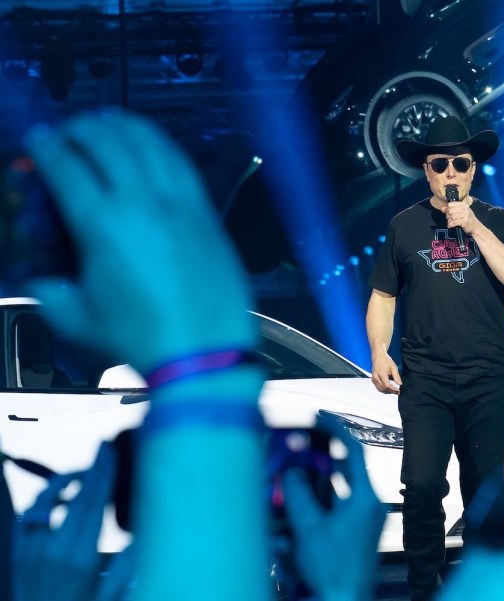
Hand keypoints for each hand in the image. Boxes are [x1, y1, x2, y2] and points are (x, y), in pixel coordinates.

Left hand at [14, 443, 134, 600]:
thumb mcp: (112, 596)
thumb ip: (129, 564)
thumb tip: (145, 531)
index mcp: (80, 558)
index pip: (94, 502)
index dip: (104, 473)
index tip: (111, 452)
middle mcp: (53, 548)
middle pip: (75, 495)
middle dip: (92, 468)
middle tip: (104, 448)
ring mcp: (31, 549)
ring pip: (46, 500)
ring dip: (66, 481)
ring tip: (82, 472)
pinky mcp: (19, 553)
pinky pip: (29, 515)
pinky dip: (43, 500)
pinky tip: (58, 498)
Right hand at [23, 112, 254, 372]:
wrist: (202, 353)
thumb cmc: (141, 338)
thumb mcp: (78, 319)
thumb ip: (53, 293)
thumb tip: (46, 280)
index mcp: (102, 225)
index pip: (67, 167)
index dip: (46, 146)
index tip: (37, 138)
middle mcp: (143, 204)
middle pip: (108, 144)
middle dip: (81, 128)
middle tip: (69, 131)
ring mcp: (180, 205)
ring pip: (151, 145)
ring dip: (124, 126)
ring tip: (109, 122)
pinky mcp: (207, 214)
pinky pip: (183, 165)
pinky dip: (162, 145)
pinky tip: (154, 144)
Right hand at [282, 419, 385, 600]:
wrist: (342, 600)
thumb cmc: (335, 572)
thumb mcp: (309, 528)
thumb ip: (297, 494)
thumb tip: (291, 472)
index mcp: (365, 499)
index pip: (352, 451)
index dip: (334, 431)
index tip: (318, 419)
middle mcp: (367, 506)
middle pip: (341, 471)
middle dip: (316, 462)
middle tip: (298, 450)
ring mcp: (361, 520)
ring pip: (334, 490)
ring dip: (312, 485)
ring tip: (292, 479)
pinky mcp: (352, 533)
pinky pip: (332, 508)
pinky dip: (315, 504)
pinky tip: (297, 509)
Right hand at [371, 352, 401, 393]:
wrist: (378, 357)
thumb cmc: (386, 361)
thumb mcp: (393, 368)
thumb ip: (396, 376)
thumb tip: (400, 384)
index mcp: (381, 374)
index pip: (387, 385)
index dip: (393, 389)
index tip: (398, 390)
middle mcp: (376, 378)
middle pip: (384, 389)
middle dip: (391, 391)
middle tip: (397, 392)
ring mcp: (373, 379)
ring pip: (380, 390)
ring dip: (387, 392)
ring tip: (394, 392)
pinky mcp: (373, 380)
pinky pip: (378, 388)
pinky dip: (383, 390)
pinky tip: (388, 390)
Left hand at [443, 202, 479, 234]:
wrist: (476, 227)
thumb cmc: (468, 219)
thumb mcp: (461, 212)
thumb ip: (451, 209)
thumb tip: (442, 208)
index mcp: (463, 205)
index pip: (450, 204)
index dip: (448, 209)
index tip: (449, 213)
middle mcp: (464, 208)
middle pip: (450, 210)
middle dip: (448, 216)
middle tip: (450, 219)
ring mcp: (465, 215)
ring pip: (451, 217)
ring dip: (449, 221)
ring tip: (451, 223)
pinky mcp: (464, 221)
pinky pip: (453, 222)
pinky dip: (450, 225)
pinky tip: (450, 226)